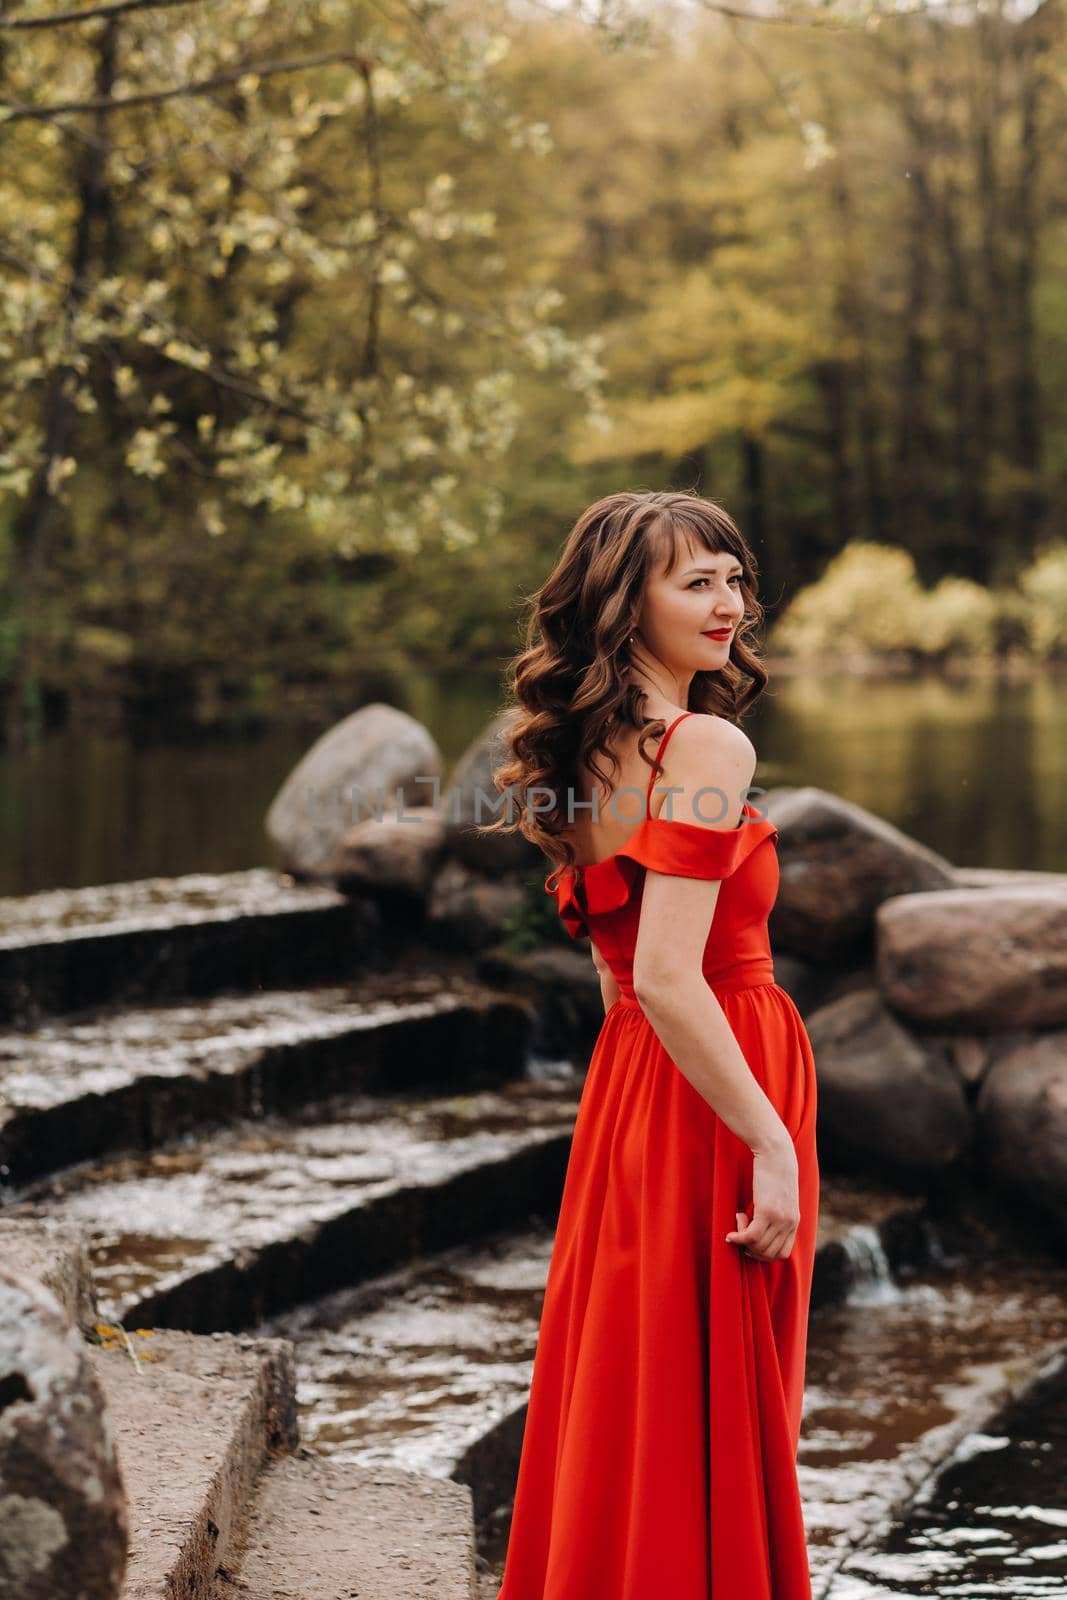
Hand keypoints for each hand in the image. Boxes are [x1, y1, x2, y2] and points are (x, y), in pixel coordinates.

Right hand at [725, 1140, 799, 1261]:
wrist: (776, 1153)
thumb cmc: (775, 1171)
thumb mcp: (781, 1197)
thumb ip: (778, 1213)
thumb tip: (764, 1226)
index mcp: (794, 1222)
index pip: (782, 1254)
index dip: (764, 1255)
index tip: (751, 1245)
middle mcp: (789, 1224)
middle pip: (768, 1254)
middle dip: (751, 1249)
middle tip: (741, 1231)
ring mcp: (779, 1219)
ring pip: (758, 1246)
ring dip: (743, 1240)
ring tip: (738, 1220)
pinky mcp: (766, 1211)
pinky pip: (750, 1236)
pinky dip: (738, 1238)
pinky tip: (730, 1234)